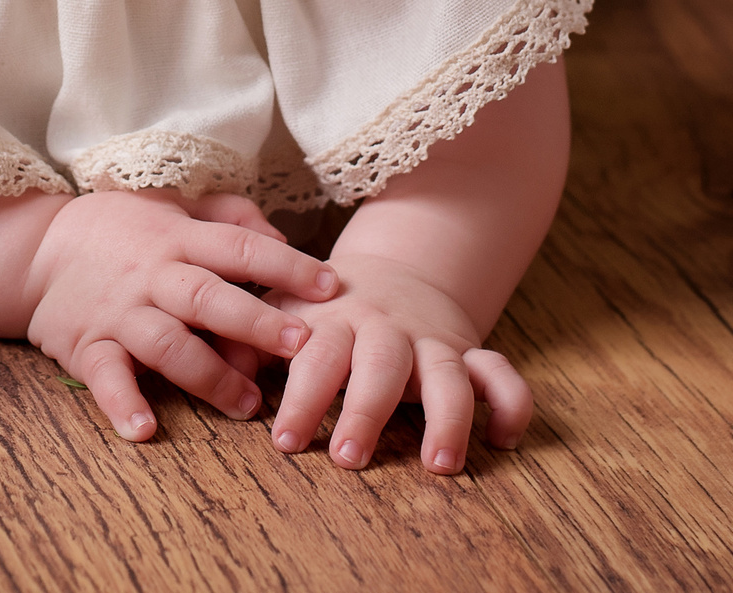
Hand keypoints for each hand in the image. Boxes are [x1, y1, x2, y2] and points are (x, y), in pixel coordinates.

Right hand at [23, 190, 339, 440]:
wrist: (38, 248)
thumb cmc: (120, 226)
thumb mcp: (173, 203)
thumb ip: (229, 214)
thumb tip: (280, 235)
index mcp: (179, 239)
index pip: (240, 248)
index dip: (287, 265)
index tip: (331, 285)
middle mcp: (153, 275)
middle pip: (209, 298)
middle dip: (256, 323)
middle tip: (300, 346)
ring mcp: (119, 313)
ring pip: (168, 345)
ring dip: (209, 376)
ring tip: (248, 404)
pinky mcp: (87, 346)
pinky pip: (106, 378)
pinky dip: (123, 404)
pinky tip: (145, 429)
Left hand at [261, 252, 531, 474]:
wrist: (393, 269)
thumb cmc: (325, 306)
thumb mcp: (285, 309)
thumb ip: (254, 335)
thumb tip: (221, 367)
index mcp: (337, 319)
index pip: (317, 357)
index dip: (303, 397)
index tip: (286, 441)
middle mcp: (387, 330)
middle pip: (381, 365)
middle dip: (367, 410)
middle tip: (349, 457)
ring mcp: (432, 341)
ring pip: (447, 374)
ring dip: (447, 417)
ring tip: (439, 463)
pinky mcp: (468, 352)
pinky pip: (500, 374)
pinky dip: (511, 403)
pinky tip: (504, 441)